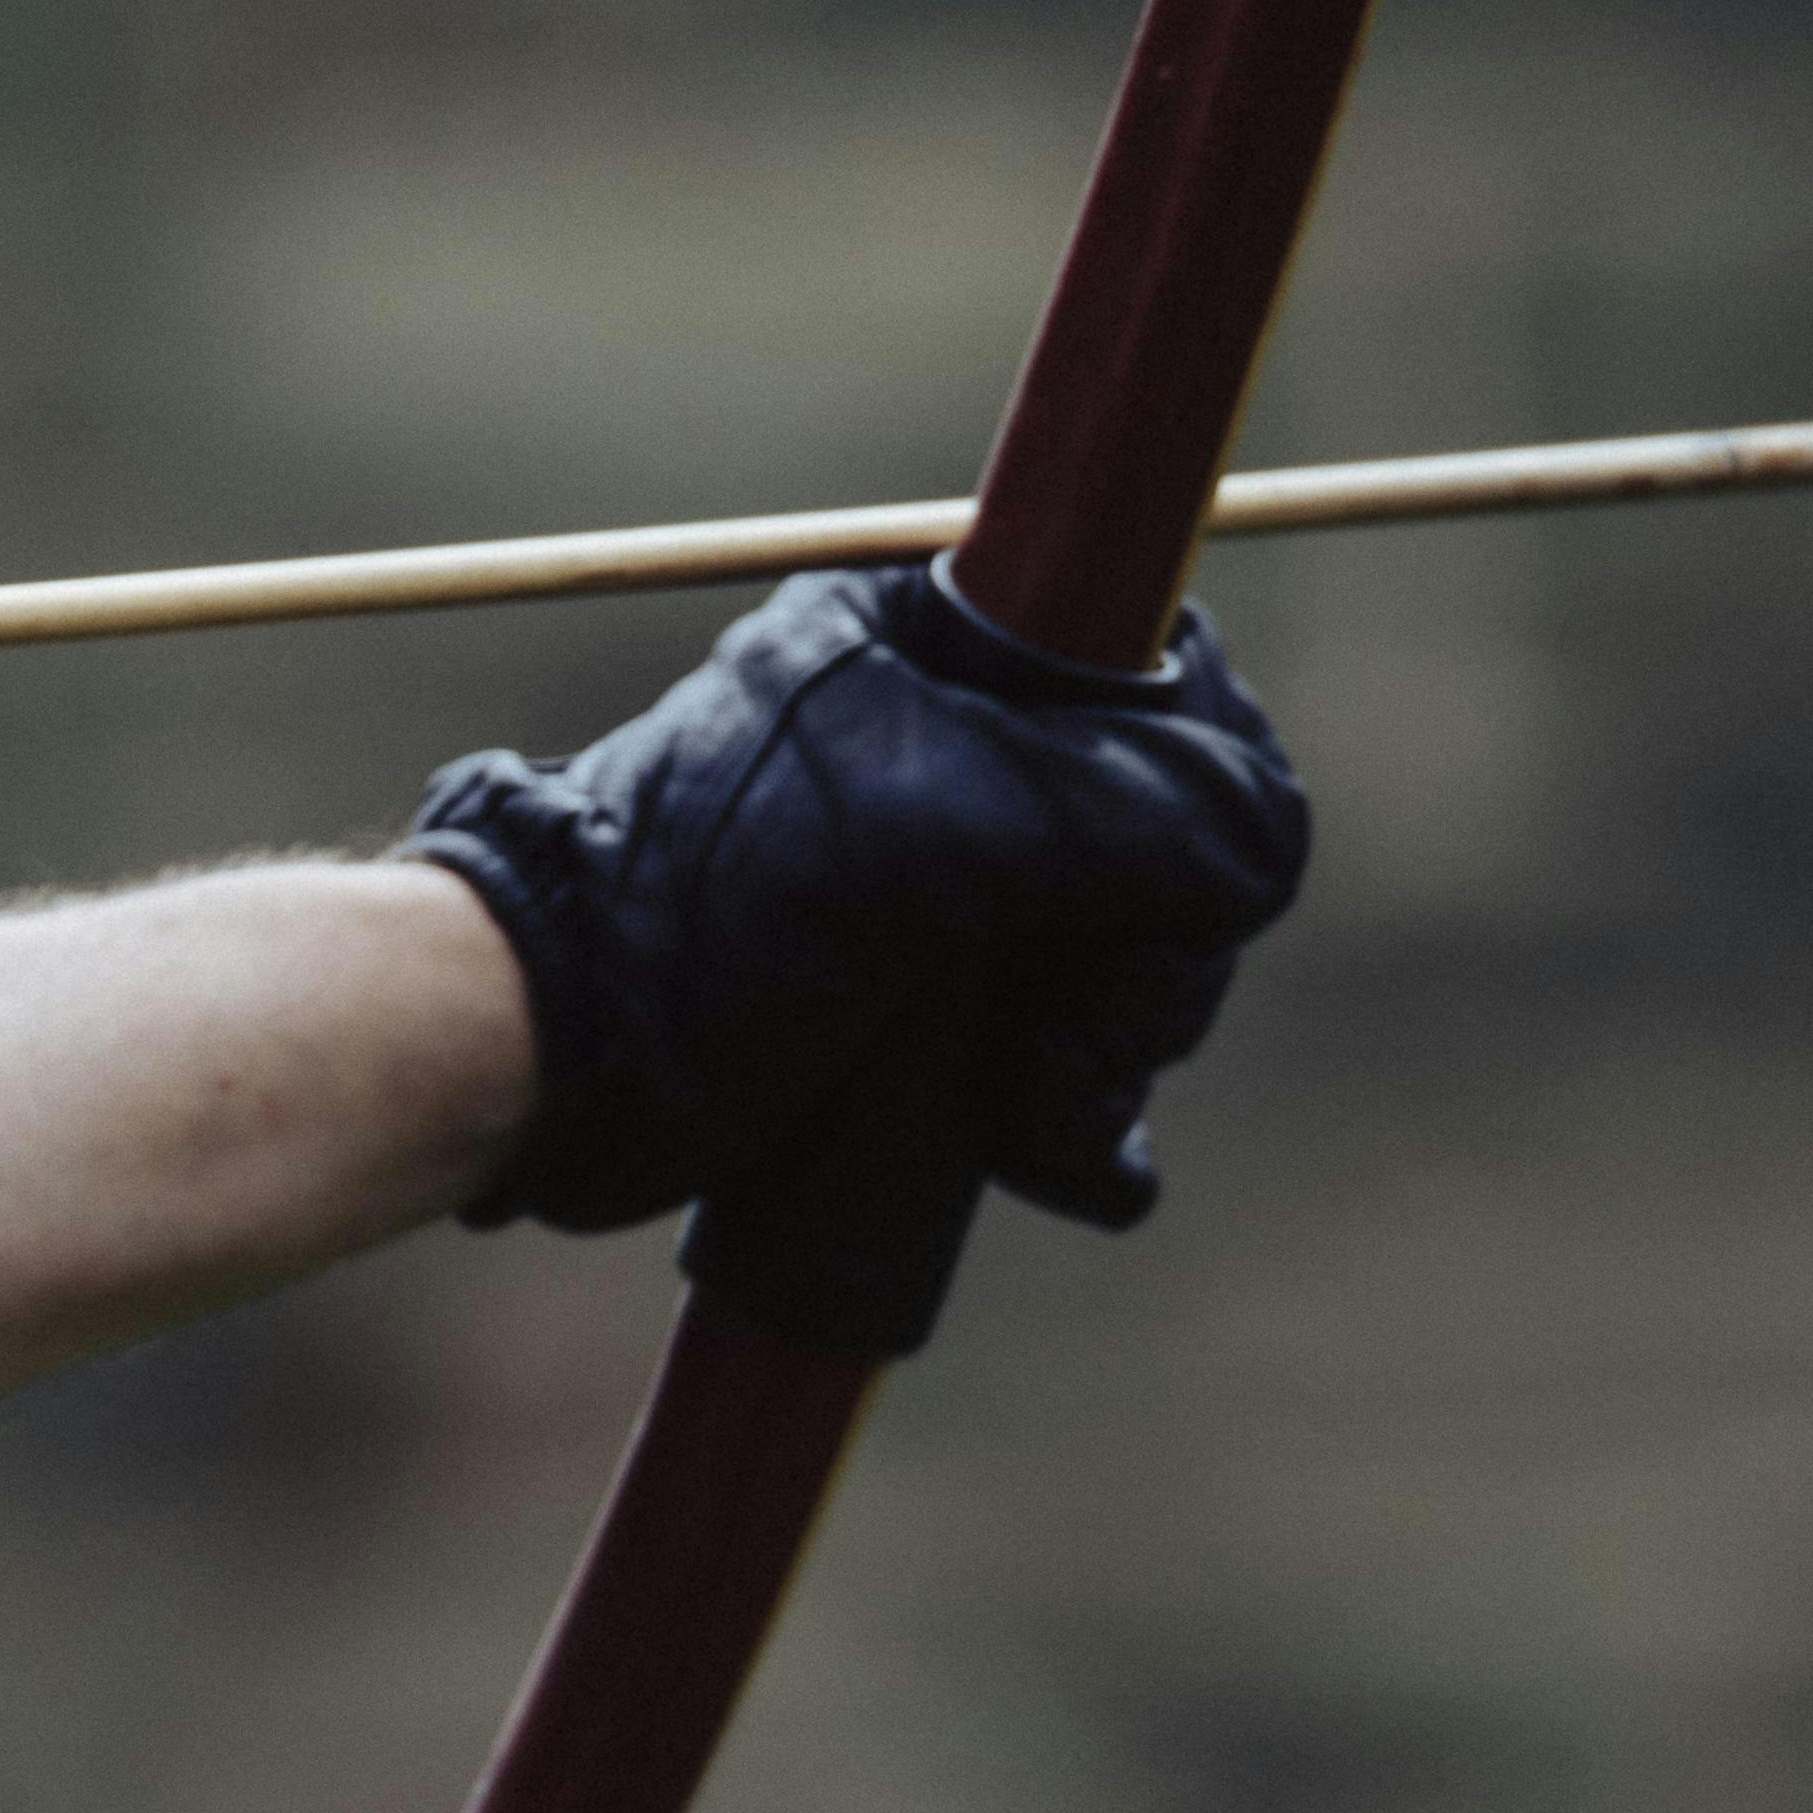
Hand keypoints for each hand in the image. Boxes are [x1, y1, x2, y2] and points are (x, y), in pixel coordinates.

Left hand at [398, 562, 1308, 1249]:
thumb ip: (1140, 814)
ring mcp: (933, 889)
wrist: (548, 1067)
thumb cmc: (711, 921)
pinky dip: (1077, 1122)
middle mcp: (949, 752)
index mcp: (941, 650)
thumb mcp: (945, 834)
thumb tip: (1263, 851)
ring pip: (1120, 971)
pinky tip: (1053, 1162)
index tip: (1126, 904)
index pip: (1167, 700)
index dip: (1186, 815)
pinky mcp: (912, 1013)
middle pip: (1161, 857)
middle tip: (1059, 1038)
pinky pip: (1062, 1059)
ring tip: (1020, 1118)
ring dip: (1102, 1066)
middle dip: (1139, 977)